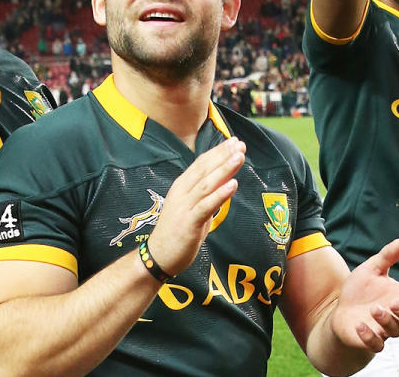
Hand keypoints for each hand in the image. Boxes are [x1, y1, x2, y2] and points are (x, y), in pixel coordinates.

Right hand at [146, 137, 244, 276]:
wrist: (158, 255)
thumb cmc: (177, 232)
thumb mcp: (193, 208)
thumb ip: (206, 195)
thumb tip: (224, 182)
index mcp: (182, 186)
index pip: (201, 164)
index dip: (218, 152)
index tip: (234, 142)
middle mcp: (182, 192)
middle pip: (205, 169)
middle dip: (224, 155)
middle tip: (240, 144)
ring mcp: (184, 206)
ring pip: (207, 184)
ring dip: (224, 169)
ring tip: (239, 157)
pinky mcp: (189, 222)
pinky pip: (206, 206)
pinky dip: (220, 194)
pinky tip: (232, 185)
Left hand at [329, 239, 398, 352]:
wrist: (340, 311)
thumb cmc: (360, 290)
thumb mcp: (371, 270)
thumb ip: (387, 257)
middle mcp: (397, 316)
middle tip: (394, 303)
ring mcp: (385, 330)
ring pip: (396, 331)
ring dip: (386, 320)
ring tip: (374, 309)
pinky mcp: (371, 341)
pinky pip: (377, 345)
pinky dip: (370, 337)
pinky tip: (359, 325)